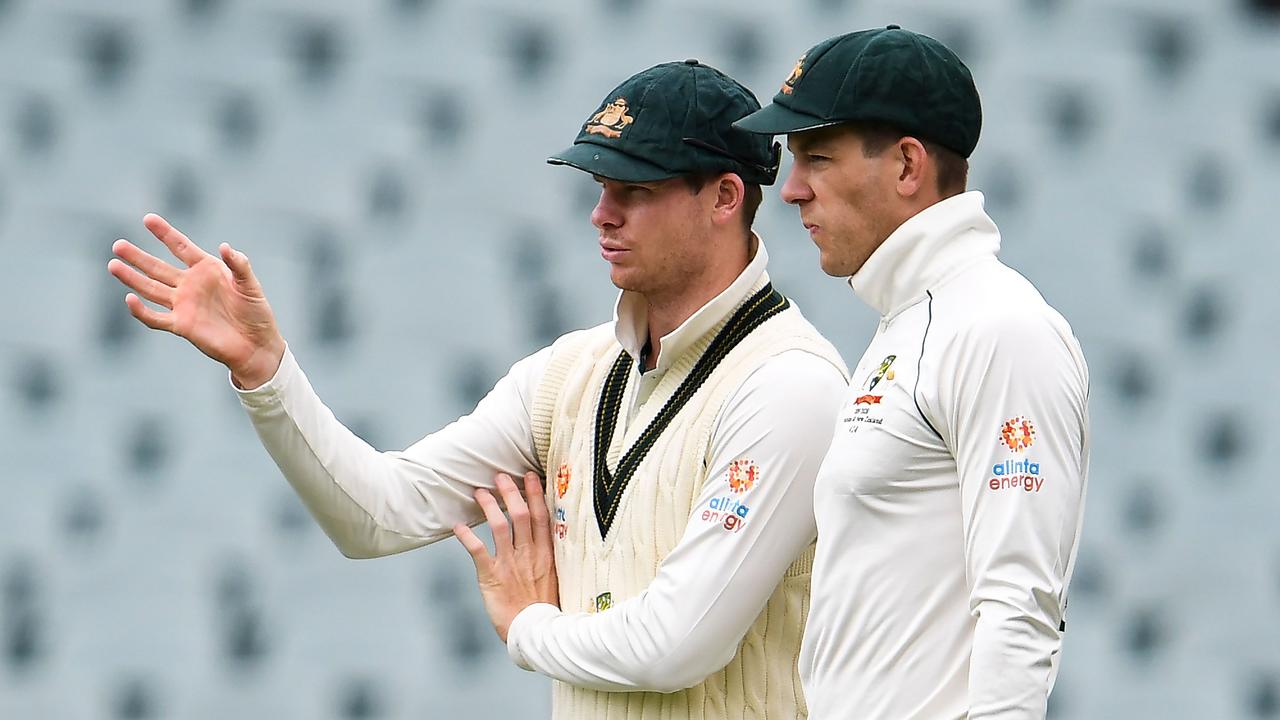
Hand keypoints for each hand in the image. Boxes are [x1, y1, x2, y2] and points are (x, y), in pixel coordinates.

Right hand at [107, 213, 285, 387]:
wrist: (256, 345)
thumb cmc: (256, 312)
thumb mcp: (250, 285)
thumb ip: (239, 265)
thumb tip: (225, 247)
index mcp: (207, 269)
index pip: (181, 247)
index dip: (165, 233)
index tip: (148, 219)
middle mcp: (190, 285)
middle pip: (158, 267)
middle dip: (138, 256)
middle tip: (118, 244)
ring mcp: (184, 304)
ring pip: (151, 288)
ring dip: (132, 278)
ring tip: (113, 265)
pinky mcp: (182, 325)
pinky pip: (156, 318)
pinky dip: (142, 311)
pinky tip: (129, 300)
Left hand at [454, 472, 559, 642]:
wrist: (537, 634)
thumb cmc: (545, 608)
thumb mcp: (556, 578)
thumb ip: (550, 557)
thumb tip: (549, 538)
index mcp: (546, 553)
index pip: (541, 516)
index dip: (535, 494)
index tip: (529, 475)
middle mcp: (528, 554)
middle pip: (520, 515)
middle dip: (509, 492)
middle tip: (499, 476)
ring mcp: (510, 564)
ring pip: (499, 527)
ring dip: (488, 507)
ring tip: (478, 493)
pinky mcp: (492, 577)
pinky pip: (478, 551)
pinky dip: (467, 537)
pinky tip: (457, 526)